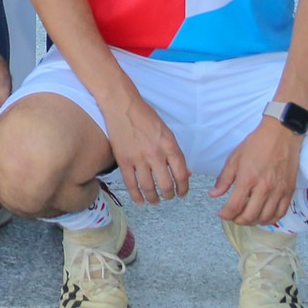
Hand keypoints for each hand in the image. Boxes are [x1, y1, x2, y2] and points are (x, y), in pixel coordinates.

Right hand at [103, 90, 188, 205]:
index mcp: (169, 145)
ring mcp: (138, 158)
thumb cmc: (145, 116)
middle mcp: (155, 154)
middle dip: (169, 195)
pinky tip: (140, 201)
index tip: (182, 193)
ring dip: (154, 198)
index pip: (181, 174)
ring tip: (155, 201)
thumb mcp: (167, 132)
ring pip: (148, 187)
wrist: (122, 105)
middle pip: (166, 184)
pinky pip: (130, 184)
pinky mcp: (123, 160)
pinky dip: (136, 196)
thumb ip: (175, 153)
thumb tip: (185, 173)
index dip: (184, 188)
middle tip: (168, 197)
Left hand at [211, 119, 300, 226]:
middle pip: (250, 216)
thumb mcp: (234, 158)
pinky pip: (280, 213)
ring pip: (265, 218)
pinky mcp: (289, 191)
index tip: (222, 214)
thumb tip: (214, 194)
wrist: (281, 134)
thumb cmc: (257, 144)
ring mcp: (278, 191)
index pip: (235, 206)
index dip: (226, 214)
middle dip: (238, 220)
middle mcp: (264, 187)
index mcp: (248, 178)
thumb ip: (224, 179)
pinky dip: (270, 220)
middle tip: (233, 217)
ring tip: (246, 218)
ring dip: (253, 222)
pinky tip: (263, 217)